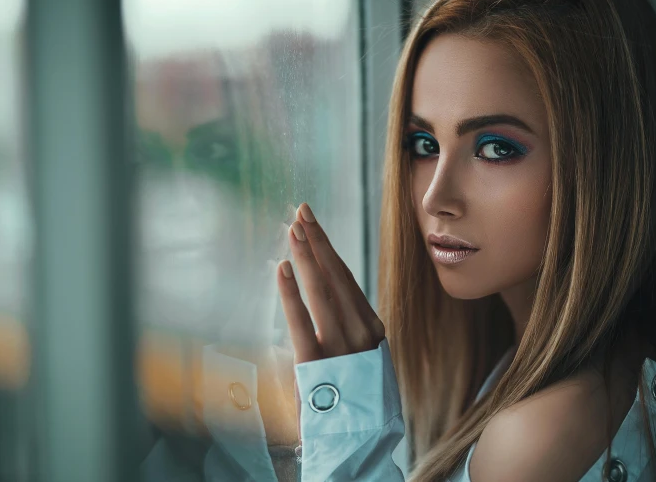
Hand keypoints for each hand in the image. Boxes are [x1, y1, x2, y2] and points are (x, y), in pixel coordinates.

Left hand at [275, 202, 385, 439]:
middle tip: (301, 212)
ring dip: (305, 256)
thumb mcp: (363, 361)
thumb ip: (350, 331)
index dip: (328, 249)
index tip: (314, 225)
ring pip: (321, 290)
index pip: (347, 279)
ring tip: (292, 230)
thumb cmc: (358, 401)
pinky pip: (301, 320)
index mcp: (373, 328)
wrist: (362, 442)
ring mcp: (342, 347)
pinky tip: (282, 269)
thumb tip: (332, 303)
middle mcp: (361, 332)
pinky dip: (291, 292)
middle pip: (335, 276)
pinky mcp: (318, 363)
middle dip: (316, 241)